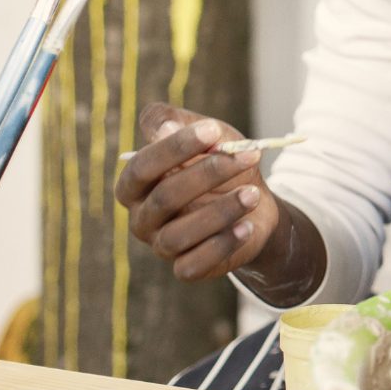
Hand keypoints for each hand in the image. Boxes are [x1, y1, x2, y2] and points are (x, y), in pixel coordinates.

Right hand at [115, 103, 276, 281]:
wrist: (253, 200)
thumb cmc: (220, 162)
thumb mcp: (205, 133)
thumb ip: (177, 122)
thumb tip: (164, 128)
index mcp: (136, 183)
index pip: (142, 166)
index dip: (175, 147)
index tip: (213, 130)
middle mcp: (142, 217)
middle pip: (164, 198)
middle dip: (209, 174)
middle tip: (249, 155)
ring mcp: (161, 245)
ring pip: (177, 235)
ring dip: (220, 211)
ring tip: (254, 194)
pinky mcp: (185, 267)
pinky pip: (193, 265)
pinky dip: (223, 245)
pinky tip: (247, 226)